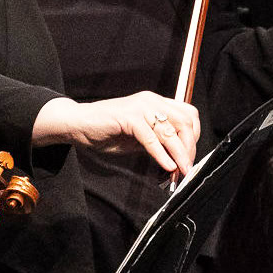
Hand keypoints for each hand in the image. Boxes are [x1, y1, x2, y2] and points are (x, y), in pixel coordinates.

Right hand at [37, 92, 201, 172]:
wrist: (77, 124)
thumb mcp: (140, 139)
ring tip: (181, 170)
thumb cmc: (108, 132)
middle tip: (187, 167)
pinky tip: (166, 166)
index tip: (191, 156)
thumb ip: (159, 144)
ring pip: (170, 130)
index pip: (188, 115)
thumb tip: (178, 160)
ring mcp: (140, 107)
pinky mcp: (128, 117)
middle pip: (185, 122)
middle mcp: (151, 101)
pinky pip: (150, 138)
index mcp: (156, 103)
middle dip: (189, 147)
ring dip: (179, 153)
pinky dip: (161, 154)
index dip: (194, 136)